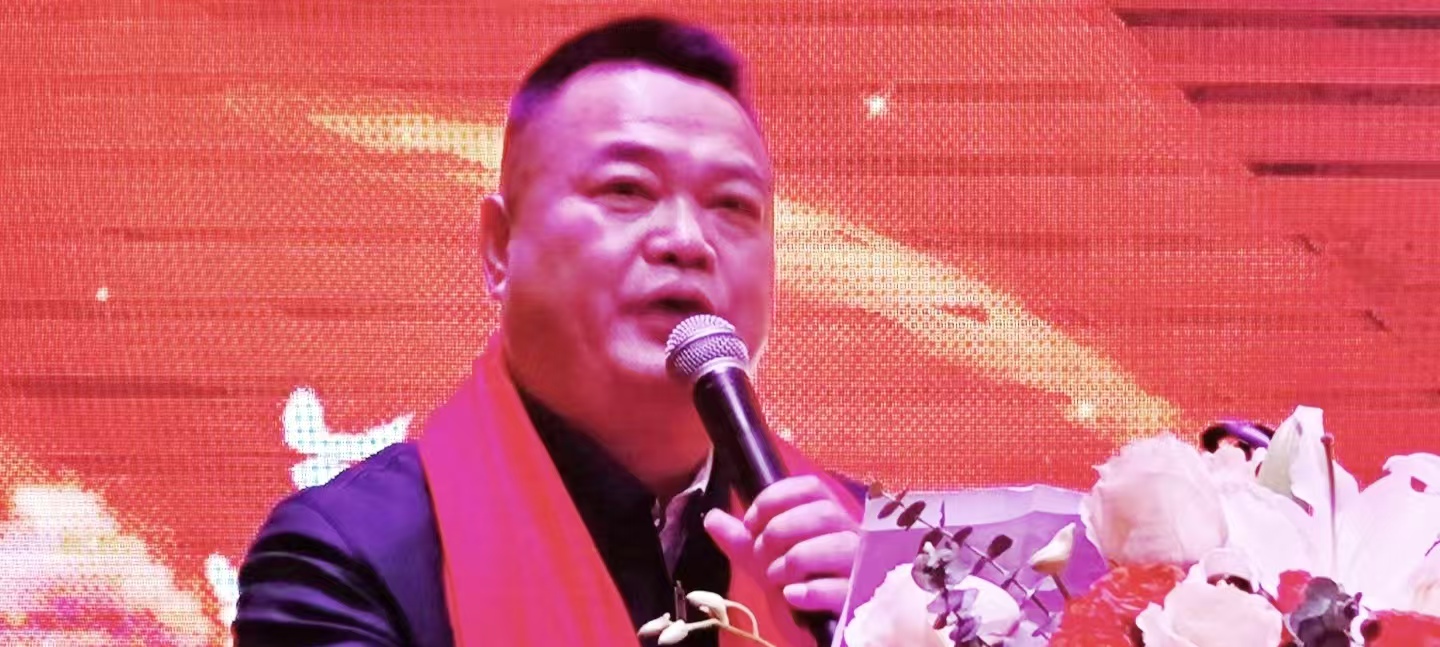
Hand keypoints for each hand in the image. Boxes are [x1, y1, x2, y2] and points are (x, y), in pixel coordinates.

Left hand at [704, 475, 859, 645]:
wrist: (811, 628)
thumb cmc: (794, 586)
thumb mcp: (763, 561)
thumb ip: (740, 539)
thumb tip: (712, 517)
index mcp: (828, 518)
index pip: (810, 488)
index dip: (775, 498)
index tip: (750, 522)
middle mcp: (850, 536)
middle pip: (824, 513)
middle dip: (780, 530)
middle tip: (760, 553)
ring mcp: (859, 566)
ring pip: (835, 545)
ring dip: (794, 560)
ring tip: (776, 577)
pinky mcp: (859, 598)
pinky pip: (840, 587)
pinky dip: (808, 591)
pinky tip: (792, 597)